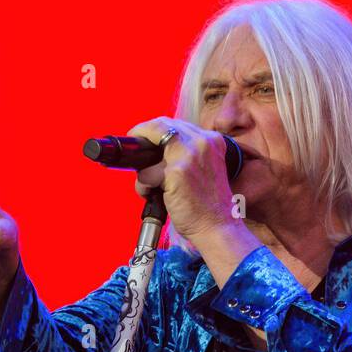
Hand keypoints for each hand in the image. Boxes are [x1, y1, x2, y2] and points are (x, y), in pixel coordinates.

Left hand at [126, 116, 236, 242]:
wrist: (218, 228)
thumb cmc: (208, 206)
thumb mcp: (205, 169)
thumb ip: (186, 155)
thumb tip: (156, 153)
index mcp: (212, 140)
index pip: (176, 123)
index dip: (155, 129)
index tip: (144, 137)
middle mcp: (202, 142)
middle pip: (160, 125)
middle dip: (142, 135)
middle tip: (134, 151)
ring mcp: (189, 155)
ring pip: (151, 146)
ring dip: (143, 167)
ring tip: (149, 186)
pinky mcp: (176, 172)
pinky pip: (146, 173)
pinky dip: (143, 186)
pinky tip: (151, 196)